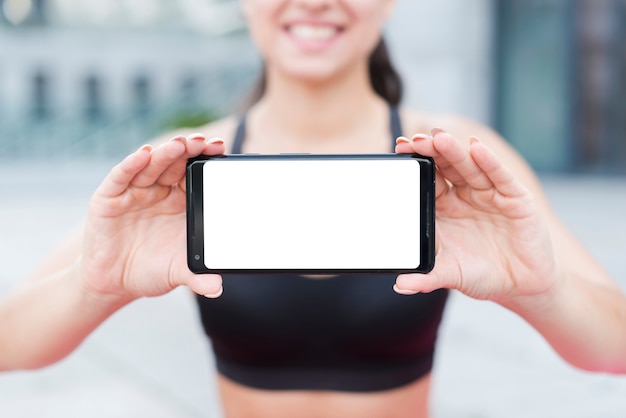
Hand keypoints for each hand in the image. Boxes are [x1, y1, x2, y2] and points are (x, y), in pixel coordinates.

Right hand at [79, 134, 223, 301]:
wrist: (114, 283)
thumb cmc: (151, 270)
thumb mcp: (178, 272)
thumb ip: (197, 277)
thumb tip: (217, 288)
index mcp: (180, 202)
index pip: (195, 174)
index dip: (206, 160)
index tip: (221, 150)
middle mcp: (159, 191)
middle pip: (175, 163)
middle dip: (189, 151)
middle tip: (204, 142)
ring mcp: (134, 192)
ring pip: (151, 166)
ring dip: (165, 153)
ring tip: (180, 144)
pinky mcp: (109, 199)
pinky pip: (121, 177)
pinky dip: (132, 165)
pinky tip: (144, 154)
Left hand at [394, 129, 557, 305]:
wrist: (522, 287)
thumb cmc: (482, 274)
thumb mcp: (451, 274)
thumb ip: (426, 277)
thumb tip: (400, 285)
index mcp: (445, 207)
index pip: (428, 179)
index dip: (416, 164)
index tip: (399, 150)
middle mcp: (466, 196)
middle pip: (446, 166)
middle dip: (431, 151)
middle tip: (415, 140)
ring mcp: (491, 194)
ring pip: (470, 166)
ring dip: (455, 151)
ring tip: (439, 137)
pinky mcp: (516, 199)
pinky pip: (500, 177)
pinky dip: (489, 162)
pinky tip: (476, 147)